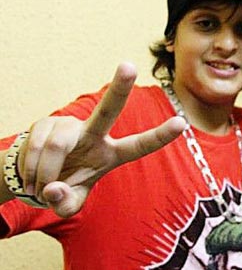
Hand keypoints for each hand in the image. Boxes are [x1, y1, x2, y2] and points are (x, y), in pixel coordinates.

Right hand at [18, 63, 185, 217]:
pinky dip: (31, 169)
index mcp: (111, 155)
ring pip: (58, 145)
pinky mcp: (46, 123)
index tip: (182, 123)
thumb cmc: (63, 188)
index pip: (139, 146)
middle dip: (118, 88)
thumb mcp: (69, 204)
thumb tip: (54, 188)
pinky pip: (37, 147)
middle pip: (108, 110)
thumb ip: (66, 204)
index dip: (160, 136)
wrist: (33, 177)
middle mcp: (94, 135)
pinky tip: (31, 176)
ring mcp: (70, 126)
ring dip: (44, 173)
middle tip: (128, 65)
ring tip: (40, 186)